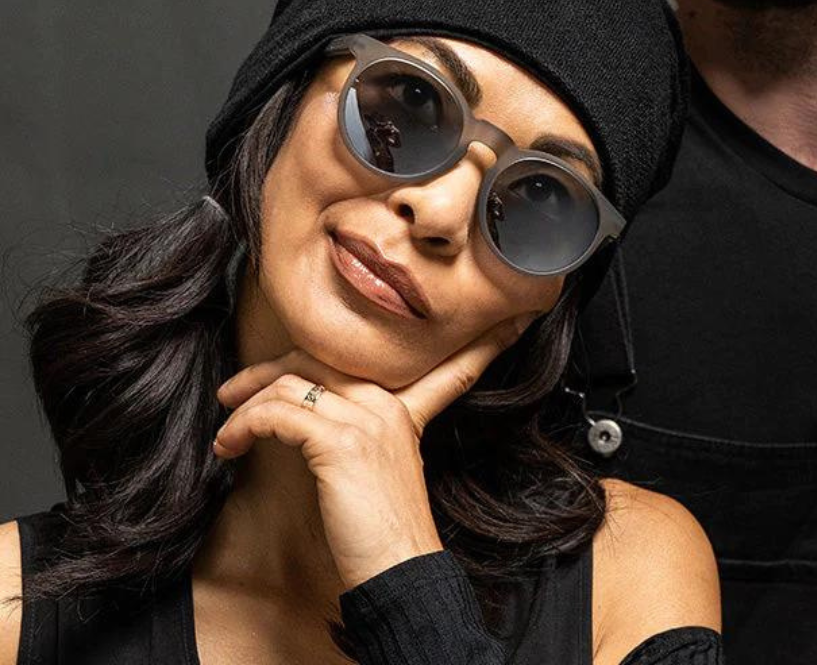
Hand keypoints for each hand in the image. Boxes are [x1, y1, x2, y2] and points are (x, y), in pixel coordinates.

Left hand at [213, 311, 538, 587]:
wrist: (397, 572)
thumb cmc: (383, 533)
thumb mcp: (380, 470)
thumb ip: (362, 437)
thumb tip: (310, 428)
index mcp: (405, 408)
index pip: (438, 363)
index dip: (476, 342)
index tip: (513, 321)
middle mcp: (388, 403)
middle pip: (320, 358)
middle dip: (269, 370)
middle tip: (235, 391)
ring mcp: (367, 419)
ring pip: (292, 382)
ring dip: (247, 405)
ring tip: (227, 430)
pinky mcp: (340, 442)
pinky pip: (279, 413)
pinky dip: (246, 425)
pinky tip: (232, 444)